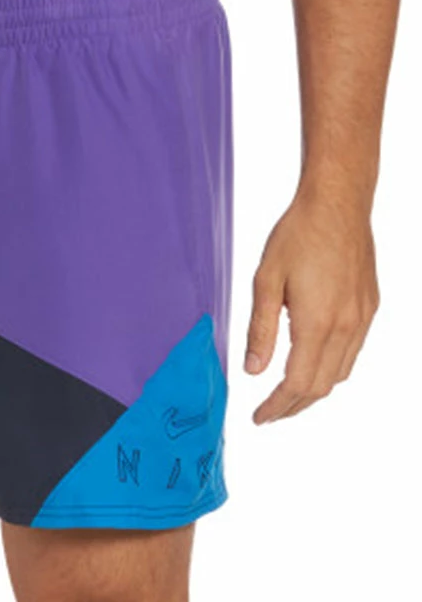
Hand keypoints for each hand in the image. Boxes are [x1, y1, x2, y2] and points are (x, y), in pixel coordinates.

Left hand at [245, 187, 378, 423]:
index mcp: (317, 322)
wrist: (338, 205)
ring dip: (313, 390)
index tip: (259, 417)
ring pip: (339, 373)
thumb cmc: (298, 236)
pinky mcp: (369, 308)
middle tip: (269, 414)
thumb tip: (253, 369)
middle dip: (293, 406)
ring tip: (286, 395)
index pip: (297, 383)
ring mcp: (362, 318)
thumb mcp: (266, 280)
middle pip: (321, 386)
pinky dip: (330, 369)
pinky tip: (312, 364)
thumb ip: (260, 328)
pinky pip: (352, 353)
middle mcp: (346, 327)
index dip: (277, 406)